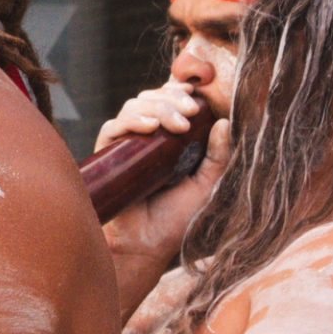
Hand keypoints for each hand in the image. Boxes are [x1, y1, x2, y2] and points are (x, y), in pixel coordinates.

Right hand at [102, 104, 229, 275]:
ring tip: (176, 125)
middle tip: (191, 112)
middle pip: (153, 98)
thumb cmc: (178, 217)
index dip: (179, 91)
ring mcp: (126, 144)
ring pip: (134, 106)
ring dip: (157, 107)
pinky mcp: (108, 155)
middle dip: (173, 99)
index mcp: (170, 138)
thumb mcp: (207, 183)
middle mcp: (146, 136)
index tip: (196, 95)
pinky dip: (131, 121)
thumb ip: (218, 156)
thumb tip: (224, 122)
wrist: (149, 242)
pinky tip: (149, 128)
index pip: (171, 101)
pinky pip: (114, 127)